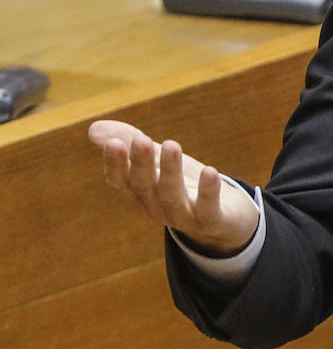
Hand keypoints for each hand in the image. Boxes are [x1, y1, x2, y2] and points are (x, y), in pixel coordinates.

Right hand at [90, 119, 258, 256]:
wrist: (223, 219)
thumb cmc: (182, 183)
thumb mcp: (158, 160)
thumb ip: (130, 142)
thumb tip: (92, 128)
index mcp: (140, 192)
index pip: (120, 180)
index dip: (115, 164)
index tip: (113, 143)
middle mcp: (156, 206)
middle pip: (145, 186)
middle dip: (142, 163)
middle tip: (141, 140)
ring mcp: (182, 216)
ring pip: (172, 195)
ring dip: (170, 171)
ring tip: (172, 145)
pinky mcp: (210, 221)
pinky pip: (207, 209)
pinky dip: (208, 192)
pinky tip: (210, 171)